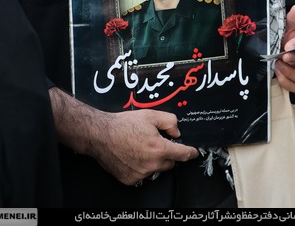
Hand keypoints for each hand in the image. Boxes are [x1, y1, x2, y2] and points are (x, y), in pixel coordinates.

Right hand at [50, 88, 198, 185]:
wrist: (101, 135)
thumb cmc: (123, 124)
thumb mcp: (150, 115)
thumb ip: (169, 121)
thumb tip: (176, 132)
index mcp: (159, 148)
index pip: (182, 154)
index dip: (190, 152)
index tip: (193, 152)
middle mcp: (152, 164)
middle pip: (169, 163)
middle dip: (167, 153)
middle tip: (155, 142)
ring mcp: (141, 174)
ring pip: (156, 169)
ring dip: (154, 160)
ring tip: (140, 147)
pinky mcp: (130, 179)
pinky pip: (143, 174)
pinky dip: (141, 167)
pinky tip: (132, 155)